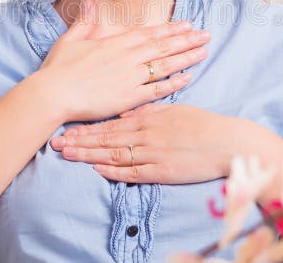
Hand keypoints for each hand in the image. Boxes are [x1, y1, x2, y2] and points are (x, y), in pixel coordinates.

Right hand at [36, 0, 210, 121]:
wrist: (53, 93)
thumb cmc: (59, 69)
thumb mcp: (71, 39)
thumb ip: (85, 21)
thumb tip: (90, 1)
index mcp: (115, 43)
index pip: (149, 33)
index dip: (170, 29)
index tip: (186, 25)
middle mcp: (127, 58)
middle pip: (163, 46)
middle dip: (186, 40)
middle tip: (206, 35)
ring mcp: (130, 78)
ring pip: (164, 65)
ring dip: (186, 57)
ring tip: (204, 51)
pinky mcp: (129, 98)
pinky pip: (156, 90)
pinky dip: (173, 83)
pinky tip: (188, 77)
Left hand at [49, 103, 253, 183]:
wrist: (226, 143)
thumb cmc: (202, 124)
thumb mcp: (174, 110)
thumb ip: (149, 111)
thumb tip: (127, 114)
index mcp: (149, 119)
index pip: (111, 124)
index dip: (87, 127)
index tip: (68, 128)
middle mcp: (146, 135)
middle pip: (106, 139)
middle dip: (80, 141)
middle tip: (56, 143)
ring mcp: (153, 154)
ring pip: (114, 154)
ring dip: (90, 155)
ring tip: (69, 155)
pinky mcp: (162, 171)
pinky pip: (134, 172)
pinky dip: (114, 171)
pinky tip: (98, 169)